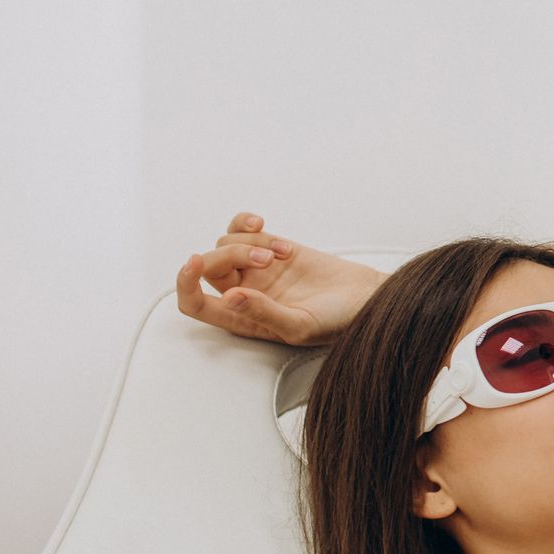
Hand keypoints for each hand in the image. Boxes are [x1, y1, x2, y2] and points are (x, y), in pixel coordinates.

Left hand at [175, 211, 384, 346]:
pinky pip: (245, 229)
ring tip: (280, 252)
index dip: (186, 283)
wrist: (366, 297)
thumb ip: (263, 313)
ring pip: (226, 243)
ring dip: (248, 241)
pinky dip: (254, 227)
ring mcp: (257, 269)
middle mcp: (243, 292)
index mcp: (242, 319)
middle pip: (210, 266)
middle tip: (266, 258)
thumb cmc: (337, 322)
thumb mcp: (300, 326)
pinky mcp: (273, 248)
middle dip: (230, 255)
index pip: (195, 303)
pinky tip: (280, 241)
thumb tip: (229, 297)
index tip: (195, 262)